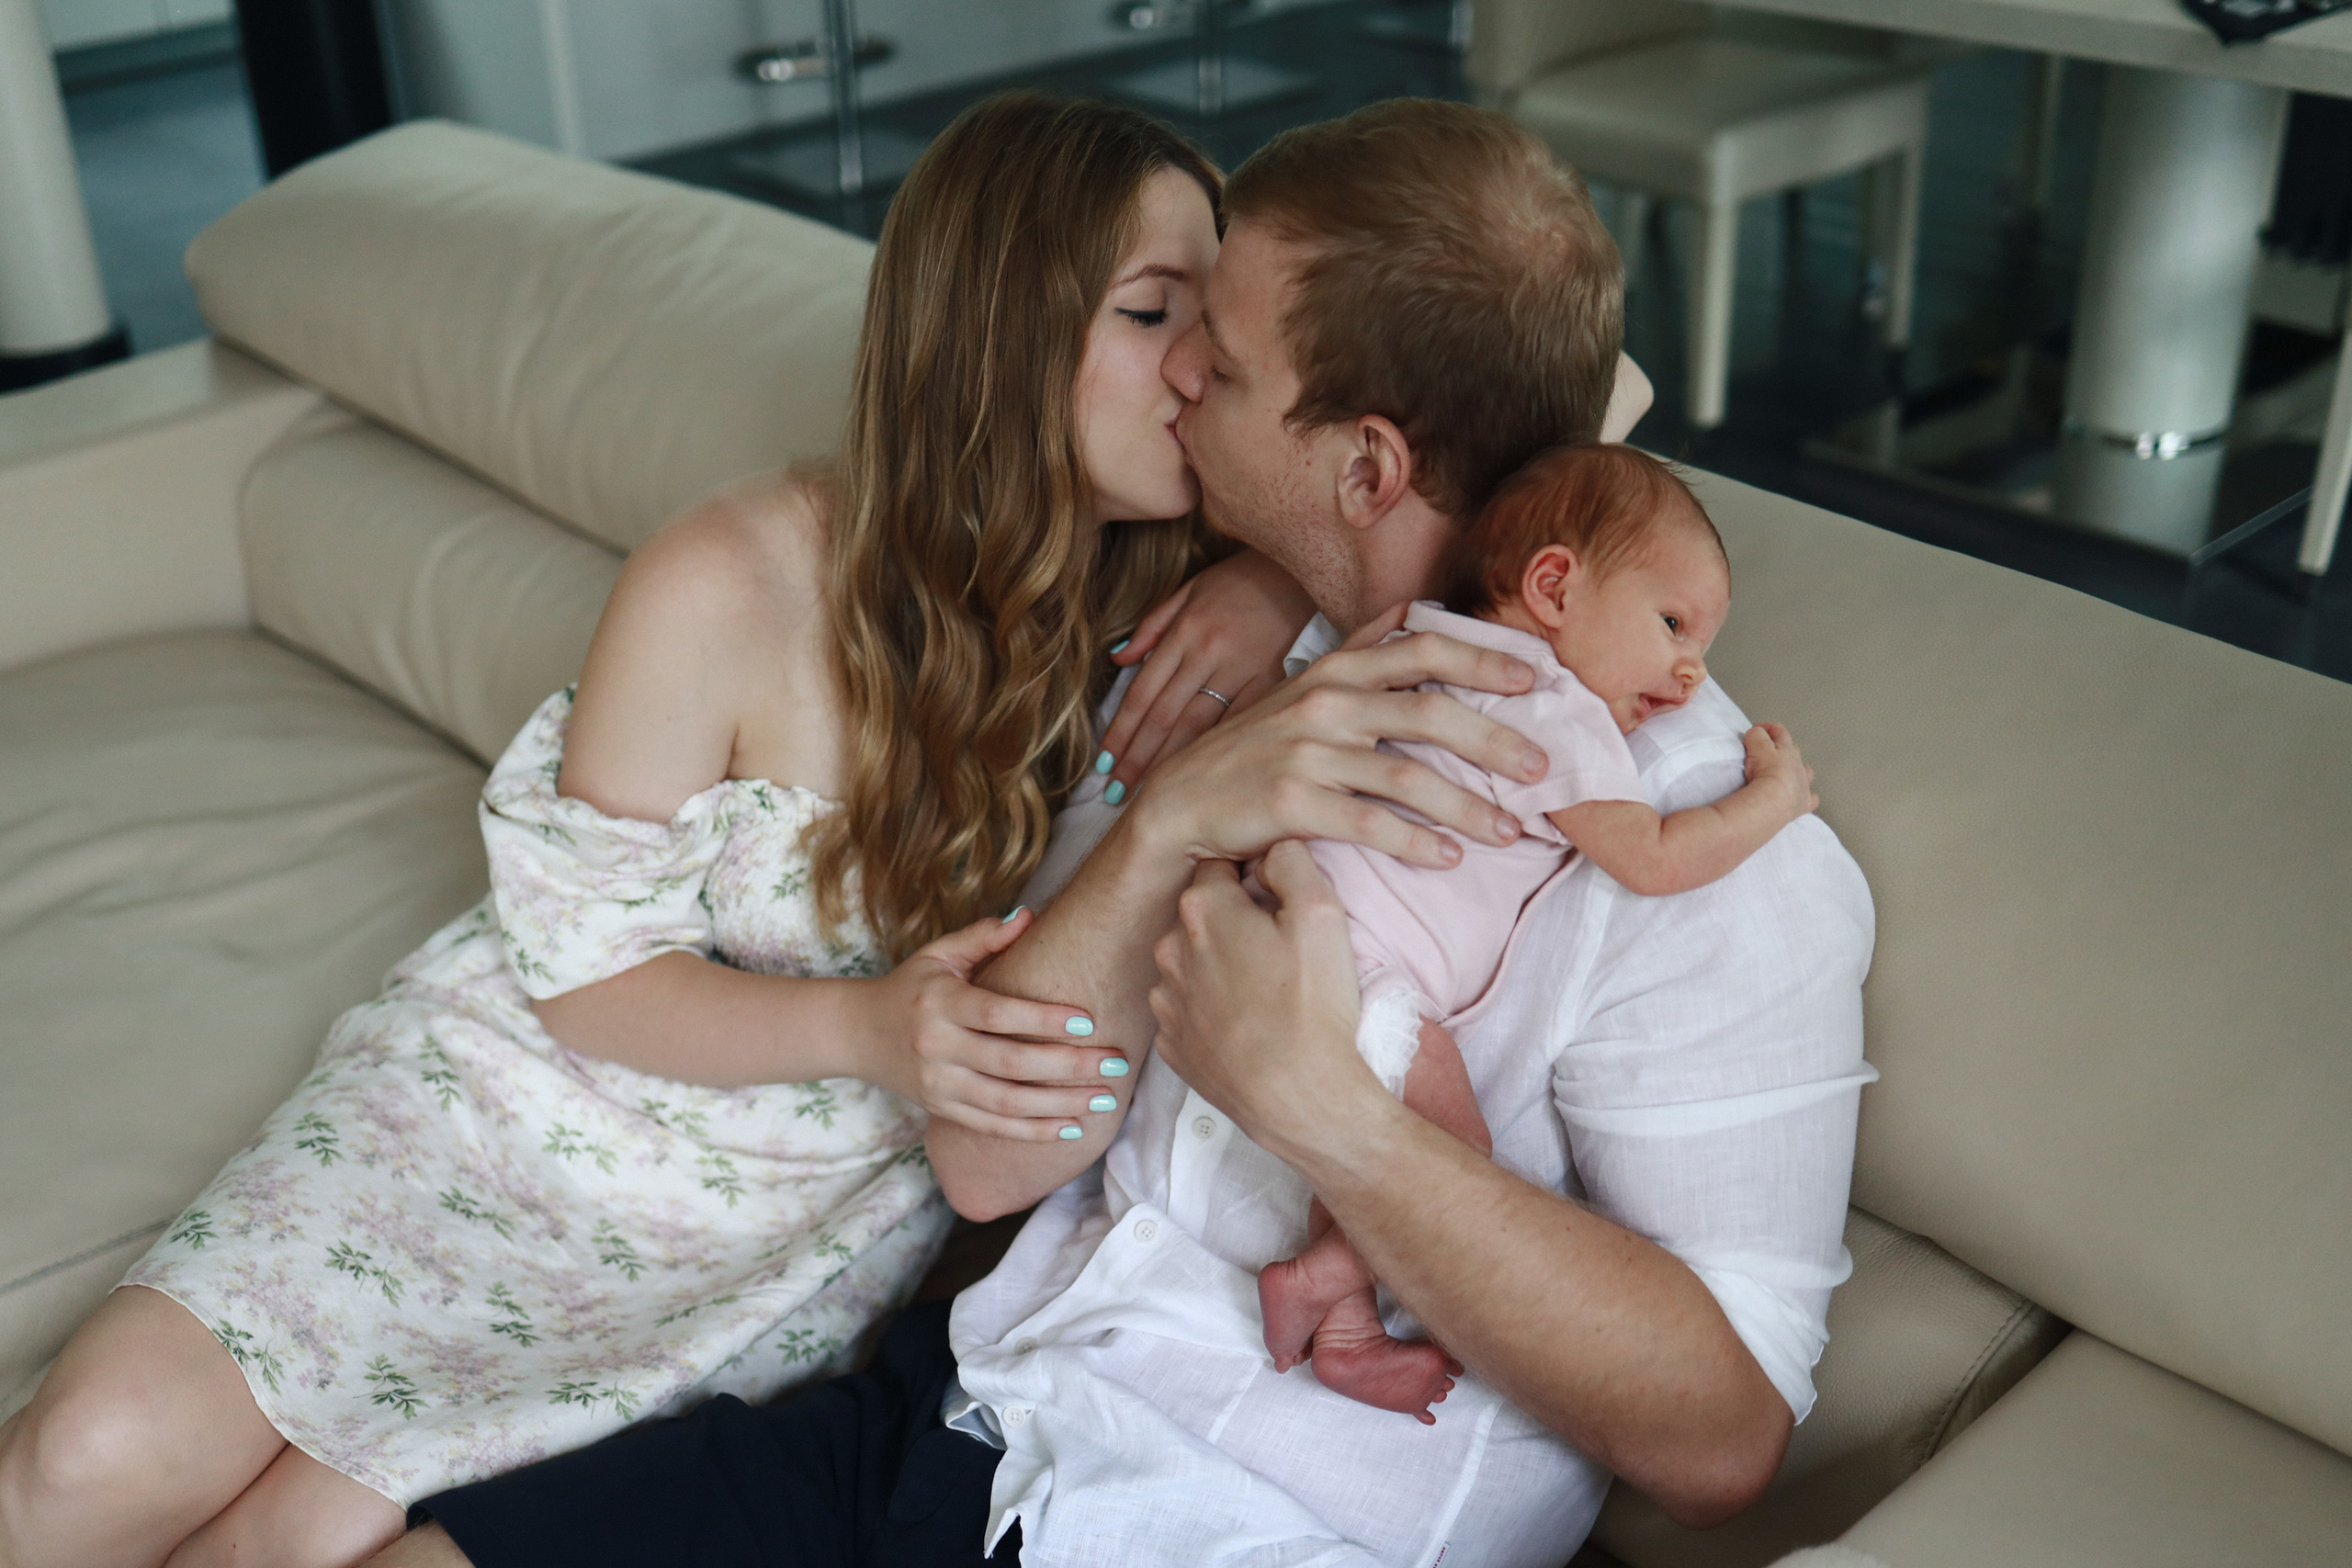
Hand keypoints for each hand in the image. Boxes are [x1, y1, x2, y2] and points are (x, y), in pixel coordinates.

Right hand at [858, 908, 1128, 1141]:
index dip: (1043, 1019)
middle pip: (1010, 1063)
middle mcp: (938, 1047)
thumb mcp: (938, 954)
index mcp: (941, 1002)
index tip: (1088, 1021)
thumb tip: (1030, 915)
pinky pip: (993, 1127)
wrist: (856, 1033)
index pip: (998, 1014)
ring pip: (1006, 1103)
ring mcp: (939, 1084)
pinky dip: (1033, 1131)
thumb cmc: (910, 987)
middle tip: (1116, 1064)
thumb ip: (984, 937)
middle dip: (1068, 1067)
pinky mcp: (942, 1110)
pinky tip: (1072, 1127)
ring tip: (1105, 1099)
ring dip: (1060, 1105)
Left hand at [1099, 549, 1315, 793]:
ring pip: (1199, 725)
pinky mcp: (1275, 680)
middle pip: (1164, 716)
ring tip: (1150, 793)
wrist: (1301, 568)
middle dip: (1138, 758)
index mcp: (1184, 632)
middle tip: (1117, 793)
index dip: (1121, 731)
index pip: (1143, 692)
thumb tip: (1118, 658)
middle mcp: (1208, 653)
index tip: (1104, 763)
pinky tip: (1204, 776)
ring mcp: (1242, 669)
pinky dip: (1220, 750)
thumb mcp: (1190, 588)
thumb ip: (1152, 625)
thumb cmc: (1242, 578)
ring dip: (1171, 762)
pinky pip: (1241, 721)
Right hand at [1125, 605, 1551, 870]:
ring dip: (1466, 807)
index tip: (1534, 679)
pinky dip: (1415, 843)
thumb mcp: (1302, 686)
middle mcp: (1324, 704)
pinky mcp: (1290, 802)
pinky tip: (1448, 859)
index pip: (1420, 649)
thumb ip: (1358, 649)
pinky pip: (1368, 823)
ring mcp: (1305, 753)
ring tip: (1509, 832)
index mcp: (1335, 671)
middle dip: (1493, 741)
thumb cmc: (1253, 748)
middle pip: (1427, 712)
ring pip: (1406, 776)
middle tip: (1541, 769)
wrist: (1181, 801)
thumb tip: (1411, 608)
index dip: (1481, 659)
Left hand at [1147, 844, 1378, 1156]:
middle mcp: (1169, 948)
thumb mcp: (1322, 914)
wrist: (1299, 1099)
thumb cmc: (1312, 1006)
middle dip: (1234, 921)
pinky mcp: (1170, 1043)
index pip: (1219, 864)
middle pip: (1202, 914)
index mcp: (1202, 908)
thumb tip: (1272, 846)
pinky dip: (1212, 1010)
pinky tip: (1246, 1023)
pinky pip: (1188, 1009)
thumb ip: (1292, 862)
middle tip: (1278, 949)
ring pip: (1191, 962)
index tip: (1277, 901)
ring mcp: (1165, 1000)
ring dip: (1219, 966)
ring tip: (1264, 992)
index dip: (1252, 877)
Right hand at [1741, 723, 1817, 820]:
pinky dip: (1808, 796)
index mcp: (1786, 750)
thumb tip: (1756, 733)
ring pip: (1807, 772)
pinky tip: (1802, 797)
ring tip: (1789, 772)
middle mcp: (1797, 765)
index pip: (1779, 732)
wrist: (1772, 801)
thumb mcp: (1755, 745)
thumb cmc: (1764, 774)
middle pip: (1793, 750)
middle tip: (1768, 751)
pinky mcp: (1804, 803)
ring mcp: (1803, 784)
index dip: (1768, 729)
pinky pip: (1812, 799)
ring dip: (1799, 770)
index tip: (1757, 731)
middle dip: (1782, 747)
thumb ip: (1756, 735)